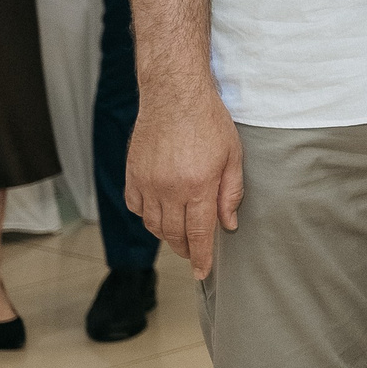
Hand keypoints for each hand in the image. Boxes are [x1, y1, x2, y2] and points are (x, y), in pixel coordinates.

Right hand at [125, 85, 242, 278]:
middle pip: (174, 234)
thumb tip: (228, 224)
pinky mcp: (133, 174)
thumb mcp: (233, 155)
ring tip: (179, 236)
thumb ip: (231, 193)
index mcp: (198, 186)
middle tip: (194, 255)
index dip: (201, 256)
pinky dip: (148, 216)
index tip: (202, 272)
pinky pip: (136, 207)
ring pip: (154, 224)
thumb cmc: (209, 121)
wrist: (174, 95)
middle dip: (185, 249)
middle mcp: (169, 189)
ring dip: (167, 235)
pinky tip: (159, 214)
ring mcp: (147, 182)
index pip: (199, 233)